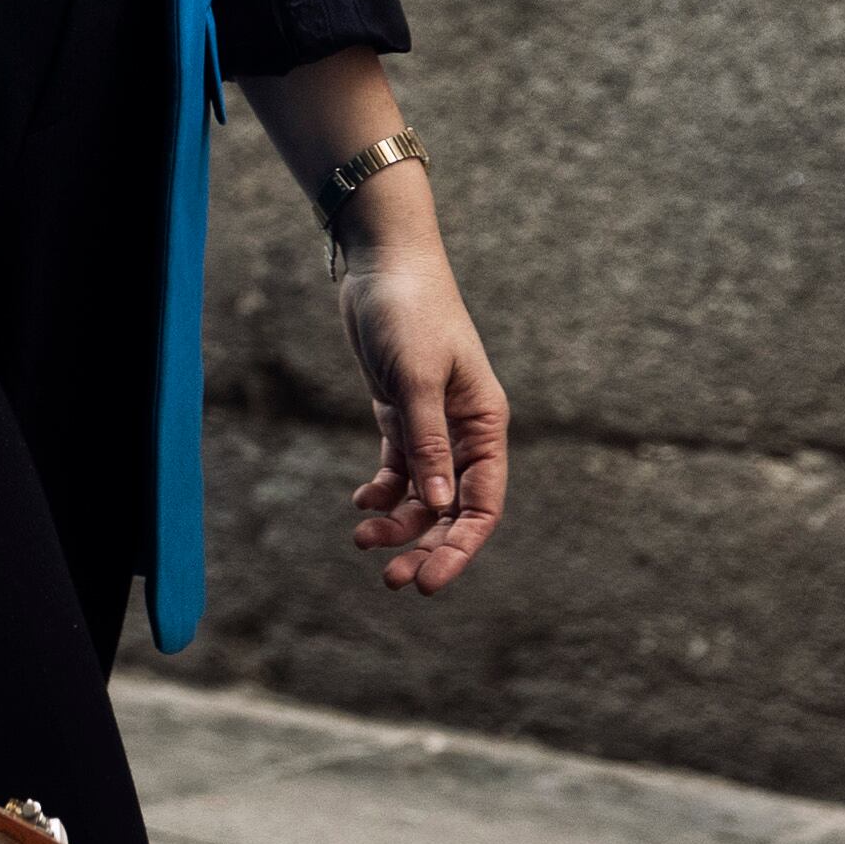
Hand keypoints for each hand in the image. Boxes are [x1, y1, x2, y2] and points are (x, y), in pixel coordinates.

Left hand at [335, 237, 507, 593]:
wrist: (383, 263)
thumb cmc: (409, 312)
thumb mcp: (416, 379)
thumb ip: (427, 443)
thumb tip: (441, 508)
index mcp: (484, 425)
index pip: (483, 504)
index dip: (461, 547)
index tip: (430, 580)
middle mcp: (463, 432)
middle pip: (452, 509)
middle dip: (426, 545)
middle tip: (393, 580)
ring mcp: (431, 424)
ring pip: (422, 494)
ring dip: (397, 522)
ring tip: (362, 540)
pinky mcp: (400, 413)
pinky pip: (398, 468)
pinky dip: (382, 490)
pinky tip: (360, 502)